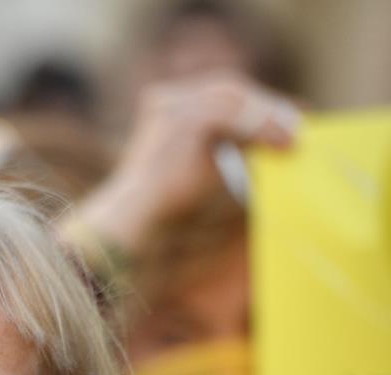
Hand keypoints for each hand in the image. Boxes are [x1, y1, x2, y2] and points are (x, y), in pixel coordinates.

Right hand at [76, 72, 299, 253]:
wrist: (132, 221)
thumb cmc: (164, 207)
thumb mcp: (207, 169)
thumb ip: (234, 149)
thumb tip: (278, 142)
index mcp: (168, 106)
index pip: (224, 96)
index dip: (261, 105)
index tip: (295, 118)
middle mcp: (167, 98)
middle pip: (232, 90)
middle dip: (270, 106)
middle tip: (304, 124)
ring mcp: (172, 103)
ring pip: (235, 99)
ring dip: (271, 117)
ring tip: (296, 138)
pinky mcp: (182, 117)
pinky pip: (233, 114)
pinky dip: (262, 127)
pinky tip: (285, 143)